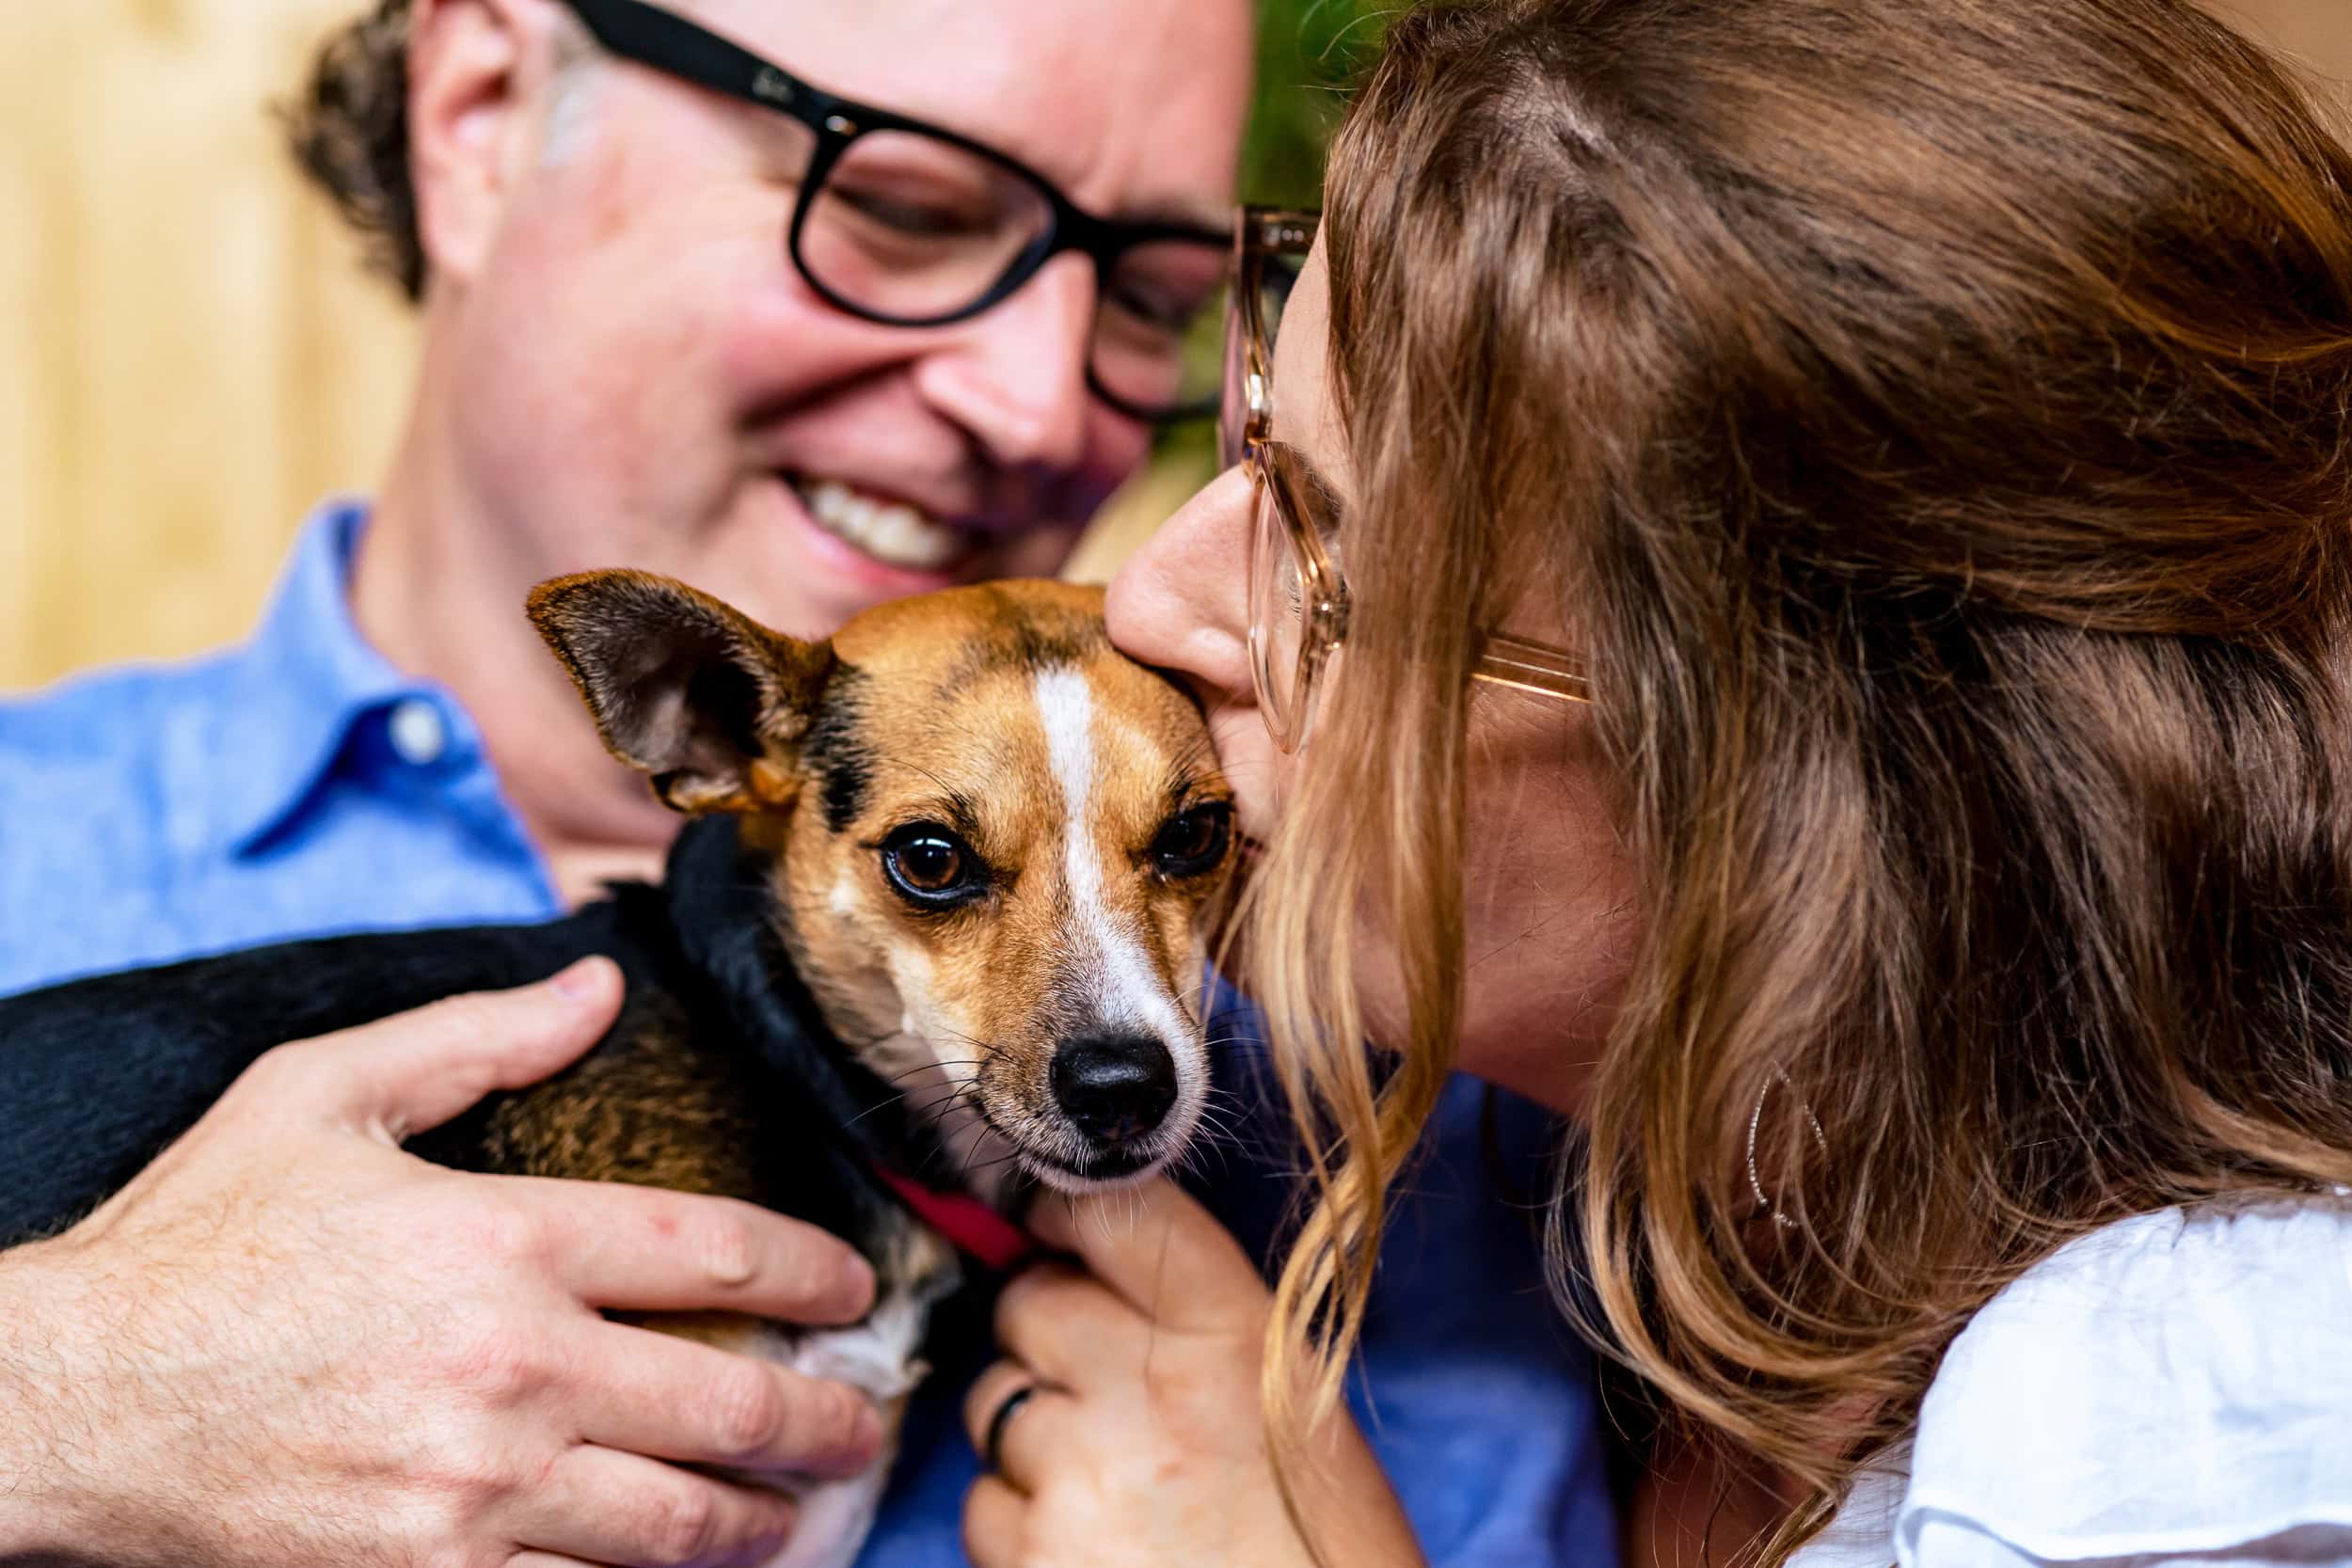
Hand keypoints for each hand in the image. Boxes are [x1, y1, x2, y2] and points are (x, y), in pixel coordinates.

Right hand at [0, 957, 883, 1567]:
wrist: (66, 1401)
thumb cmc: (195, 1242)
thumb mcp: (321, 1095)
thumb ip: (475, 1037)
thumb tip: (597, 983)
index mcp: (500, 1241)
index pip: (718, 1252)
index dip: (815, 1271)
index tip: (852, 1290)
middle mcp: (510, 1370)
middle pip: (727, 1404)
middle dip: (820, 1422)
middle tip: (862, 1425)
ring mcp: (472, 1491)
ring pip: (673, 1522)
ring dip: (758, 1520)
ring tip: (797, 1510)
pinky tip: (681, 1567)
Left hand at [959, 1179, 1423, 1567]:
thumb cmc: (1325, 1555)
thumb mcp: (1296, 1409)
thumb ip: (1200, 1326)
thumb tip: (1093, 1263)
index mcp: (1231, 1340)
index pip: (1114, 1210)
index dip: (1070, 1208)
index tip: (1060, 1224)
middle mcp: (1146, 1393)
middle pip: (1028, 1301)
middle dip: (1044, 1331)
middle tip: (1094, 1382)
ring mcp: (1077, 1479)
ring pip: (994, 1402)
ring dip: (1029, 1433)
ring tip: (1106, 1484)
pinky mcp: (1030, 1558)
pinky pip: (982, 1504)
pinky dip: (1018, 1521)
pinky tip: (1089, 1546)